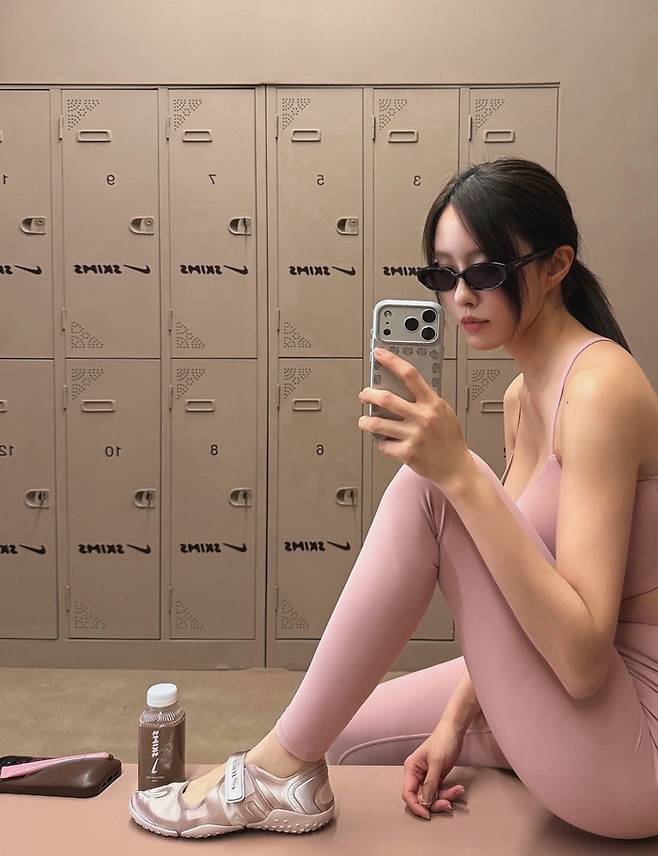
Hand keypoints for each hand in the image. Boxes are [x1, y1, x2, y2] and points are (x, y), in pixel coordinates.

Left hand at [358, 348, 474, 491]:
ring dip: (365, 422)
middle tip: (364, 395)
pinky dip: (382, 443)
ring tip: (364, 421)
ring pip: (377, 424)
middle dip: (369, 395)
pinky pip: (383, 445)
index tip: (380, 354)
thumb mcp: (444, 412)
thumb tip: (403, 387)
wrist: (456, 467)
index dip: (392, 361)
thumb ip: (426, 400)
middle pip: (386, 399)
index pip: (410, 375)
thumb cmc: (449, 440)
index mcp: (432, 403)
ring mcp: (414, 436)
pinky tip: (386, 442)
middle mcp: (423, 418)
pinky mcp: (407, 453)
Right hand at [402, 722, 466, 819]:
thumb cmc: (443, 741)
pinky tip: (458, 789)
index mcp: (411, 768)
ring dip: (445, 797)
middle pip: (421, 797)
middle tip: (448, 804)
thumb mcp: (437, 763)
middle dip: (435, 802)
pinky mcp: (437, 777)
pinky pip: (440, 791)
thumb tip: (426, 802)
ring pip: (432, 796)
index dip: (416, 806)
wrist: (454, 731)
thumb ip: (430, 783)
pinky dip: (449, 792)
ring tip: (458, 791)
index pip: (408, 793)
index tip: (427, 814)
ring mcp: (427, 776)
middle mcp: (417, 774)